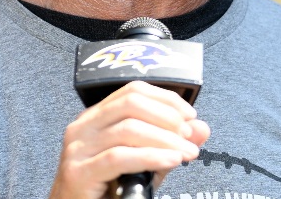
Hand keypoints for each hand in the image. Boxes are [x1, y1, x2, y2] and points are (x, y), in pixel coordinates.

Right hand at [48, 81, 210, 198]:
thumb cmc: (106, 191)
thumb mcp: (144, 164)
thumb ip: (170, 144)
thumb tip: (202, 129)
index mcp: (96, 117)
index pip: (133, 91)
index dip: (166, 99)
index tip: (190, 116)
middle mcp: (84, 127)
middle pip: (131, 104)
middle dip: (167, 117)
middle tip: (189, 135)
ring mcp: (78, 149)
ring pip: (128, 129)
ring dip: (165, 139)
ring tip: (187, 152)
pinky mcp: (79, 173)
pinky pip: (119, 157)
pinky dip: (151, 157)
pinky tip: (171, 161)